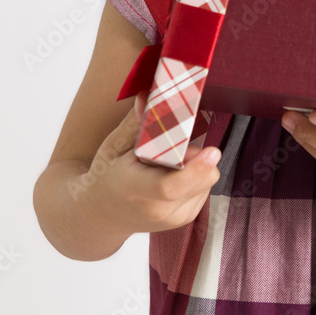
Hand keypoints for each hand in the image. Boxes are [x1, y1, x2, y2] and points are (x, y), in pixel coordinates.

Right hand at [77, 90, 223, 235]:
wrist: (102, 213)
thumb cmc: (106, 174)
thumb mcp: (114, 145)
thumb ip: (135, 123)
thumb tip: (148, 95)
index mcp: (135, 191)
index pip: (170, 187)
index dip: (195, 168)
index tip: (213, 150)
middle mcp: (158, 211)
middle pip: (200, 179)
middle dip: (193, 154)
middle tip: (168, 145)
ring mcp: (175, 219)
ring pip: (207, 180)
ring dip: (194, 165)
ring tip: (163, 163)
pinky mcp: (186, 218)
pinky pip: (205, 187)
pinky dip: (194, 175)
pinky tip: (170, 174)